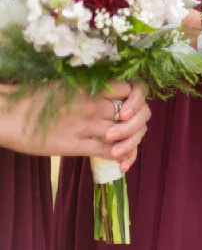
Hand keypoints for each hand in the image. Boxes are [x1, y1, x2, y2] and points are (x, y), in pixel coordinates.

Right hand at [1, 82, 150, 167]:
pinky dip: (121, 158)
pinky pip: (110, 152)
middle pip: (136, 114)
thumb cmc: (35, 99)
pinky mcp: (77, 145)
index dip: (139, 100)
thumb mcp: (68, 86)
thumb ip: (91, 91)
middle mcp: (94, 103)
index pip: (133, 89)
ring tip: (126, 149)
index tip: (131, 108)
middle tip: (131, 132)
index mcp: (92, 86)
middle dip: (138, 125)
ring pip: (126, 134)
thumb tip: (111, 100)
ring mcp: (87, 124)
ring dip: (131, 143)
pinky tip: (122, 163)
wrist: (10, 114)